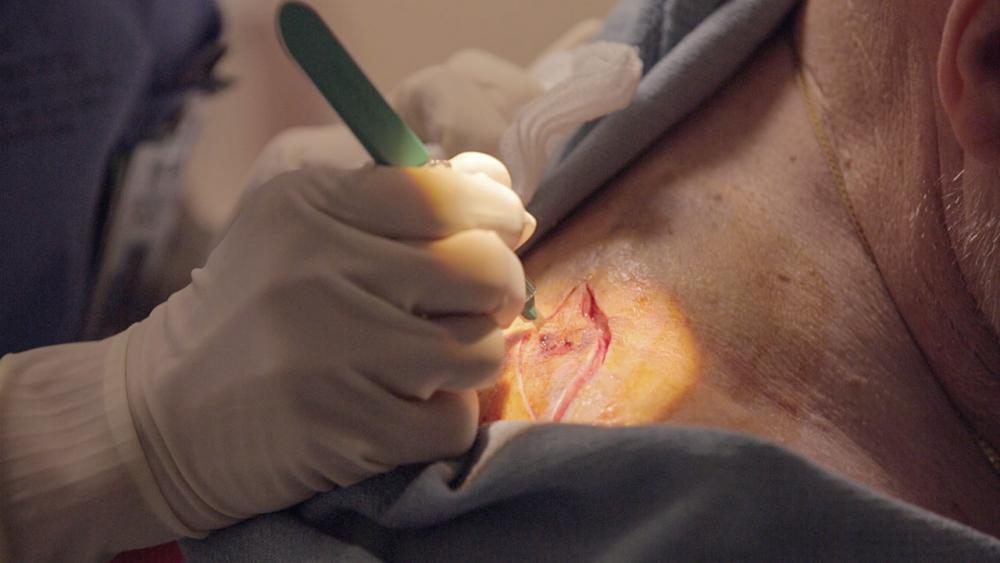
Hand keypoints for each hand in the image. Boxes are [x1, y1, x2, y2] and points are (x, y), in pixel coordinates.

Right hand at [123, 152, 534, 531]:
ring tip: (424, 362)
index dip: (497, 213)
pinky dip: (442, 418)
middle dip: (497, 291)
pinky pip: (455, 421)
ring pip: (481, 350)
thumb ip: (402, 199)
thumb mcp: (304, 227)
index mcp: (311, 207)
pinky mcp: (346, 432)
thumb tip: (508, 194)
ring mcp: (332, 355)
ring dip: (469, 361)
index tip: (499, 232)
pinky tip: (400, 408)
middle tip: (471, 305)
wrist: (164, 414)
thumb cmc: (253, 308)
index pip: (448, 193)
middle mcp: (320, 271)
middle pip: (483, 271)